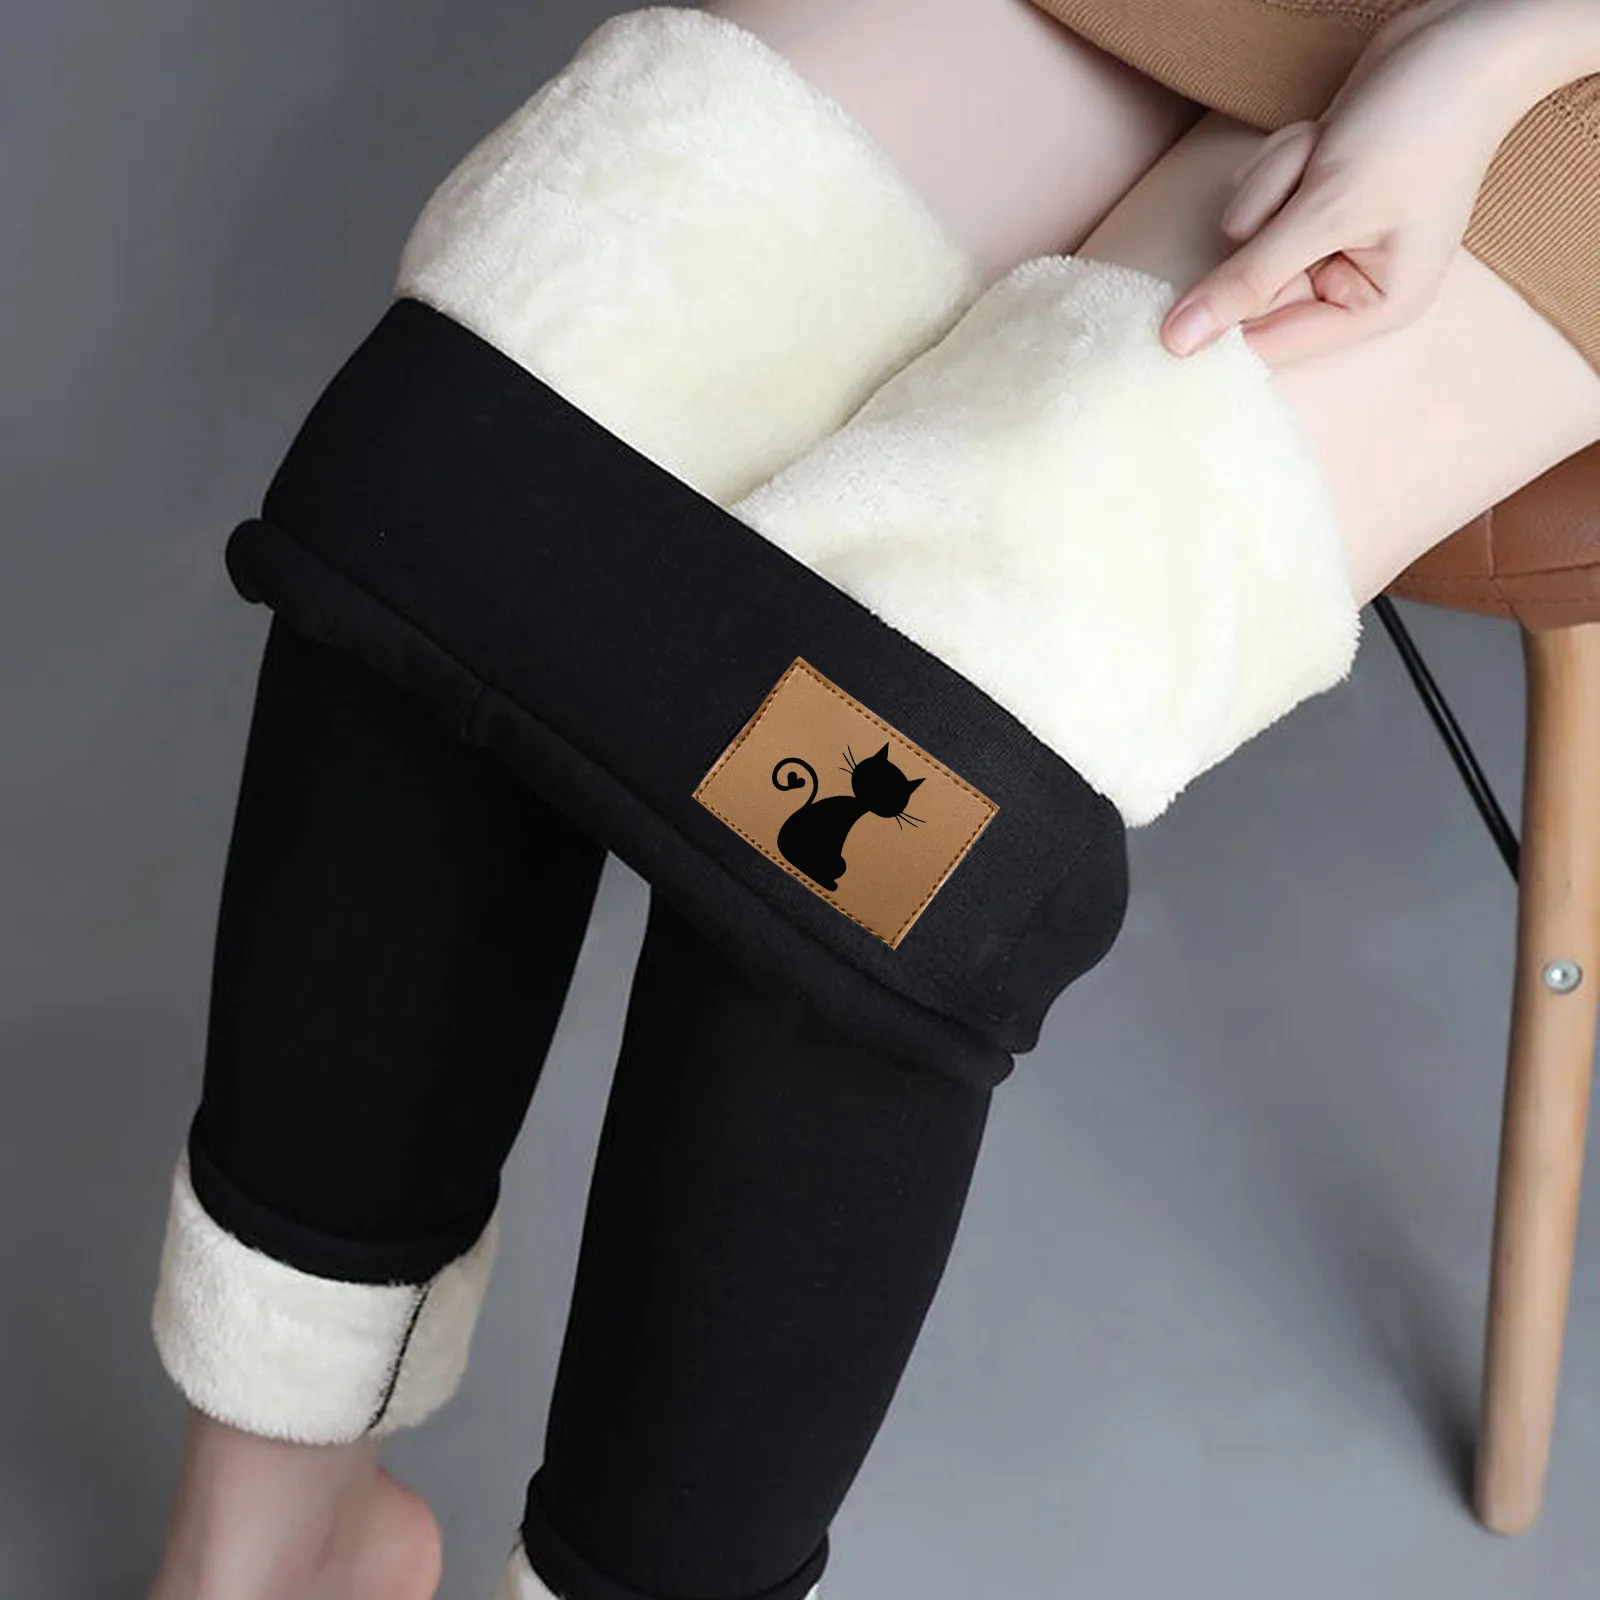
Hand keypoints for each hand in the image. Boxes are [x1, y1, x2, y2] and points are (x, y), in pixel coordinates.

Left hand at [1160, 0, 1522, 365]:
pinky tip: (1324, 136)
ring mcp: (1329, 239)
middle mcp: (1350, 282)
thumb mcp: (1327, 210)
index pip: (1270, 346)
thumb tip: (1180, 342)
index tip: (1178, 310)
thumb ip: (1248, 280)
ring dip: (1276, 184)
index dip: (1224, 325)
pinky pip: (1260, 196)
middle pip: (1253, 286)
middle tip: (1308, 185)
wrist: (1458, 36)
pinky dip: (1283, 162)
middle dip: (1269, 224)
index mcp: (1373, 307)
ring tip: (1328, 151)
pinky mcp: (1312, 198)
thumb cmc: (1418, 127)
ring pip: (1249, 234)